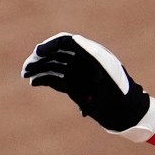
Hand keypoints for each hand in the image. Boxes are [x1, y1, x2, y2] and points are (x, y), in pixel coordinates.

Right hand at [22, 33, 149, 131]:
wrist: (128, 115)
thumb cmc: (122, 94)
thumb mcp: (109, 73)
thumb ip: (93, 54)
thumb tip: (73, 39)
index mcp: (92, 55)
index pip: (67, 42)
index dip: (51, 44)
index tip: (39, 52)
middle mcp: (83, 63)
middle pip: (56, 53)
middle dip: (40, 58)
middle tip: (27, 68)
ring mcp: (78, 75)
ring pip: (53, 66)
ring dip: (38, 68)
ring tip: (26, 75)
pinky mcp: (74, 88)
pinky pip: (55, 80)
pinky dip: (43, 80)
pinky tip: (34, 83)